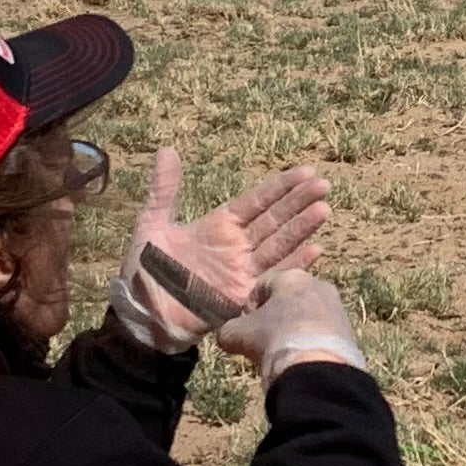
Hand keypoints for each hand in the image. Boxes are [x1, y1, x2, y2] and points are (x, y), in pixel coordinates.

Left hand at [106, 151, 330, 352]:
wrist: (141, 316)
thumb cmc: (145, 271)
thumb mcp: (152, 225)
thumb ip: (164, 190)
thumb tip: (168, 149)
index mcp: (219, 226)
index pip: (256, 201)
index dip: (280, 187)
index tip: (305, 172)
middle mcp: (237, 246)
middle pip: (274, 219)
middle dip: (298, 202)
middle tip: (323, 185)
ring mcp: (243, 272)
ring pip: (279, 245)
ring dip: (301, 229)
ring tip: (323, 210)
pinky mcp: (244, 297)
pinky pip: (273, 279)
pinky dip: (294, 265)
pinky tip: (315, 250)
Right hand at [214, 267, 367, 383]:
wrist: (317, 366)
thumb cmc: (274, 339)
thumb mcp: (239, 334)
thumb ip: (229, 330)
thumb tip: (228, 336)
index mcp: (291, 277)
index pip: (264, 284)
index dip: (251, 305)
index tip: (246, 325)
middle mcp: (319, 285)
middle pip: (290, 298)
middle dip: (276, 317)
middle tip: (264, 340)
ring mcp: (338, 307)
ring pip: (309, 316)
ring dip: (295, 330)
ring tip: (283, 352)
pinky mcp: (350, 330)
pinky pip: (324, 333)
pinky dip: (312, 343)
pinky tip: (302, 359)